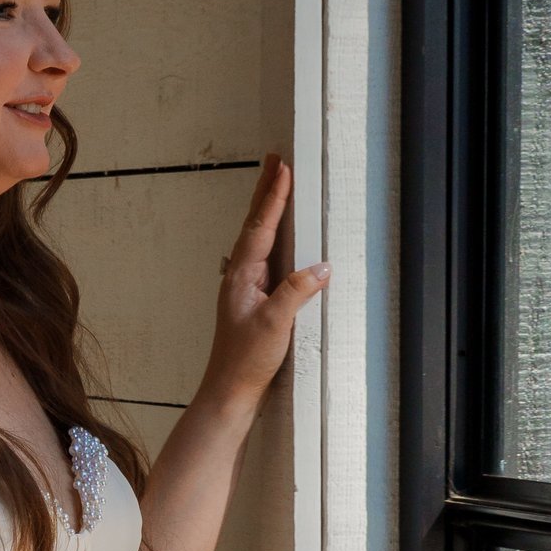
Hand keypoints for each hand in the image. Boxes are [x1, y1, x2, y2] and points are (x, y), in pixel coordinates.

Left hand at [201, 155, 328, 412]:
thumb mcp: (275, 323)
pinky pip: (265, 256)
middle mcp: (240, 276)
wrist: (229, 389)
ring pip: (258, 238)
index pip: (260, 227)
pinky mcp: (254, 300)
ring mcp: (246, 287)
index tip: (283, 169)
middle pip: (255, 224)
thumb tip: (321, 266)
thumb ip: (297, 291)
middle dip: (266, 192)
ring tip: (276, 184)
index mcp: (241, 275)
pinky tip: (278, 236)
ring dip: (268, 210)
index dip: (273, 197)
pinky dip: (272, 235)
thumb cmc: (246, 359)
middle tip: (275, 160)